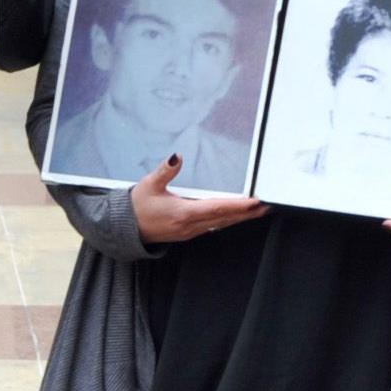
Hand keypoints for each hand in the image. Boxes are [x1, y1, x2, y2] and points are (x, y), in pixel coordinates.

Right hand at [128, 154, 266, 244]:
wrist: (125, 228)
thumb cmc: (136, 207)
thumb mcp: (148, 184)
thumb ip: (165, 171)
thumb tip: (177, 157)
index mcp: (182, 213)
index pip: (216, 208)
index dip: (237, 205)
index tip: (254, 202)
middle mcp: (189, 225)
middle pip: (224, 218)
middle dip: (246, 213)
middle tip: (266, 206)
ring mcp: (190, 231)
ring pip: (221, 224)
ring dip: (240, 218)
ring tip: (257, 211)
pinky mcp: (188, 233)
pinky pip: (213, 227)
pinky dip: (227, 220)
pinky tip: (235, 217)